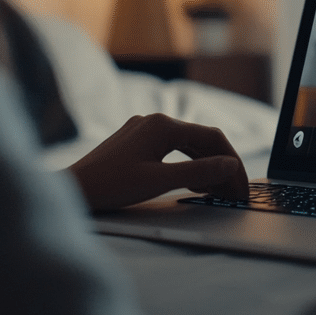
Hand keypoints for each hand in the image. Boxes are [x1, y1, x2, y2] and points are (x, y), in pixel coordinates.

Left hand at [66, 114, 248, 211]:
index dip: (232, 162)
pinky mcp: (136, 142)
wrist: (73, 189)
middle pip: (202, 140)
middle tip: (235, 192)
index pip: (212, 138)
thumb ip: (198, 172)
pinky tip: (194, 183)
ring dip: (206, 166)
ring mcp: (144, 130)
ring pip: (188, 145)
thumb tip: (229, 165)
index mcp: (163, 126)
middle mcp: (155, 121)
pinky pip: (172, 149)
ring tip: (219, 191)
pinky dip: (188, 165)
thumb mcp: (159, 181)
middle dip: (222, 166)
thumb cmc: (110, 186)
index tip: (242, 186)